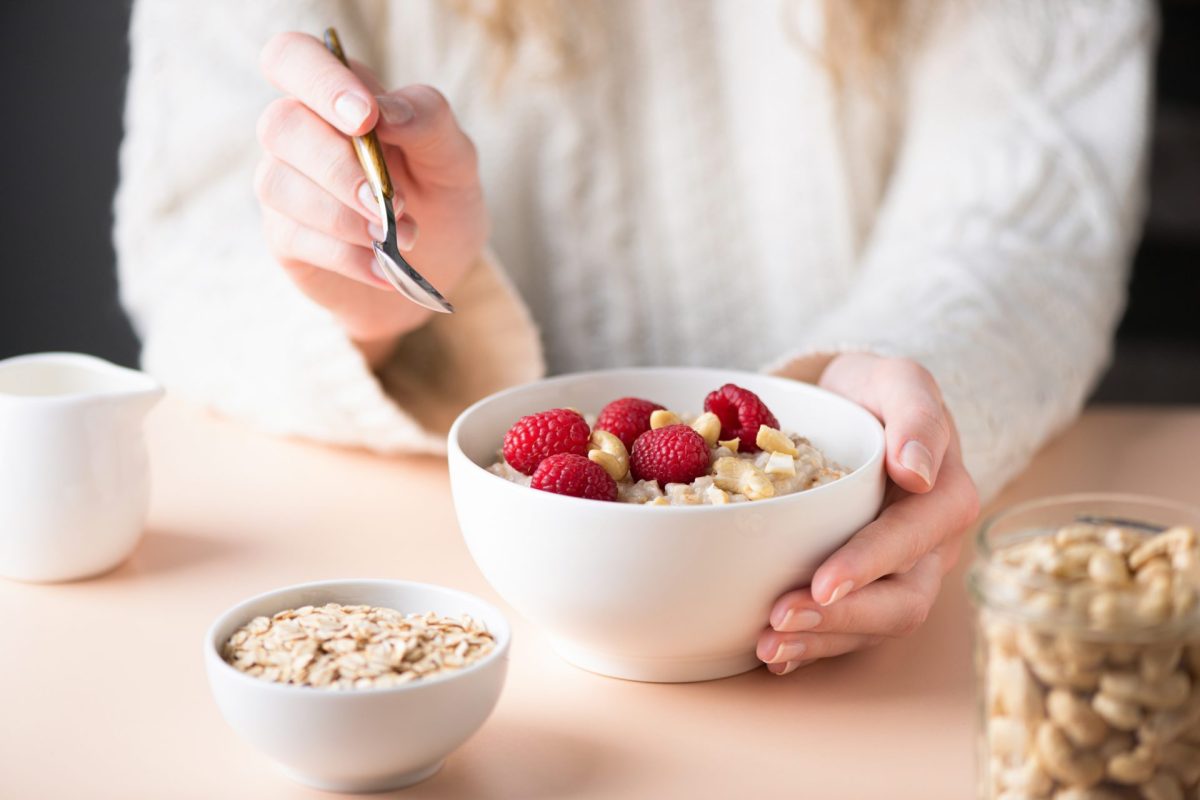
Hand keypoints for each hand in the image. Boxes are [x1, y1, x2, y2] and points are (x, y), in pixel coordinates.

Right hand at [255, 32, 487, 360]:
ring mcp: (286, 185)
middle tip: (394, 203)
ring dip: (343, 216)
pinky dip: (347, 255)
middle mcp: (301, 133)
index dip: (320, 81)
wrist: (438, 268)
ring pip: (278, 184)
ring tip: (396, 236)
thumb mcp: (454, 158)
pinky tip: (382, 267)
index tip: (366, 120)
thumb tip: (385, 110)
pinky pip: (295, 237)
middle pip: (280, 125)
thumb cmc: (440, 198)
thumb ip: (428, 121)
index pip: (293, 57)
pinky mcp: (285, 237)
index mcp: (340, 96)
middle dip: (340, 168)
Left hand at [757, 353, 979, 674]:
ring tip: (768, 647)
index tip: (823, 580)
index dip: (870, 563)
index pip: (913, 538)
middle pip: (901, 600)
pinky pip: (848, 630)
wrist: (852, 406)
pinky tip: (775, 655)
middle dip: (841, 617)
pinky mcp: (867, 589)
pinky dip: (811, 648)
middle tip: (781, 619)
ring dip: (821, 641)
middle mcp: (931, 546)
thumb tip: (918, 473)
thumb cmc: (876, 393)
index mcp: (946, 496)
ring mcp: (901, 574)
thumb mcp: (898, 379)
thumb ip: (916, 414)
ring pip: (874, 625)